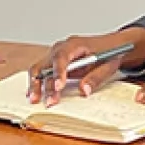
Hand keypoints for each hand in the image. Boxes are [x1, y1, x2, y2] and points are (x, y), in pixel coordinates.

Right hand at [30, 29, 144, 105]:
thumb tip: (84, 90)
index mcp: (74, 44)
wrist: (111, 45)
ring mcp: (55, 55)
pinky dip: (37, 83)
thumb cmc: (109, 52)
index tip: (58, 87)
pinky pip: (41, 72)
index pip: (61, 57)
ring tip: (34, 100)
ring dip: (36, 85)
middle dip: (44, 84)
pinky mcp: (54, 63)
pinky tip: (33, 95)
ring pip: (39, 69)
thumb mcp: (107, 65)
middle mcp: (60, 48)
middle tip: (49, 101)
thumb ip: (95, 77)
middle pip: (46, 64)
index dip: (58, 72)